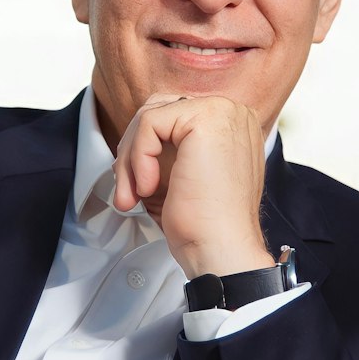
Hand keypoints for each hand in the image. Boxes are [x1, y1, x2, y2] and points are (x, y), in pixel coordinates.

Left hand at [112, 94, 274, 279]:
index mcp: (229, 125)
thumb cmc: (202, 224)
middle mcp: (231, 112)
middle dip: (132, 152)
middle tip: (127, 192)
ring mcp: (222, 112)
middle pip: (157, 111)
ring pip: (149, 116)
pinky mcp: (206, 119)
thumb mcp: (178, 174)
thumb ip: (163, 148)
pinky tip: (149, 187)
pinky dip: (138, 158)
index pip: (170, 117)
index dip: (143, 149)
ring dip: (130, 158)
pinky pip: (149, 124)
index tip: (135, 186)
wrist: (219, 249)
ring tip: (134, 194)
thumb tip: (130, 139)